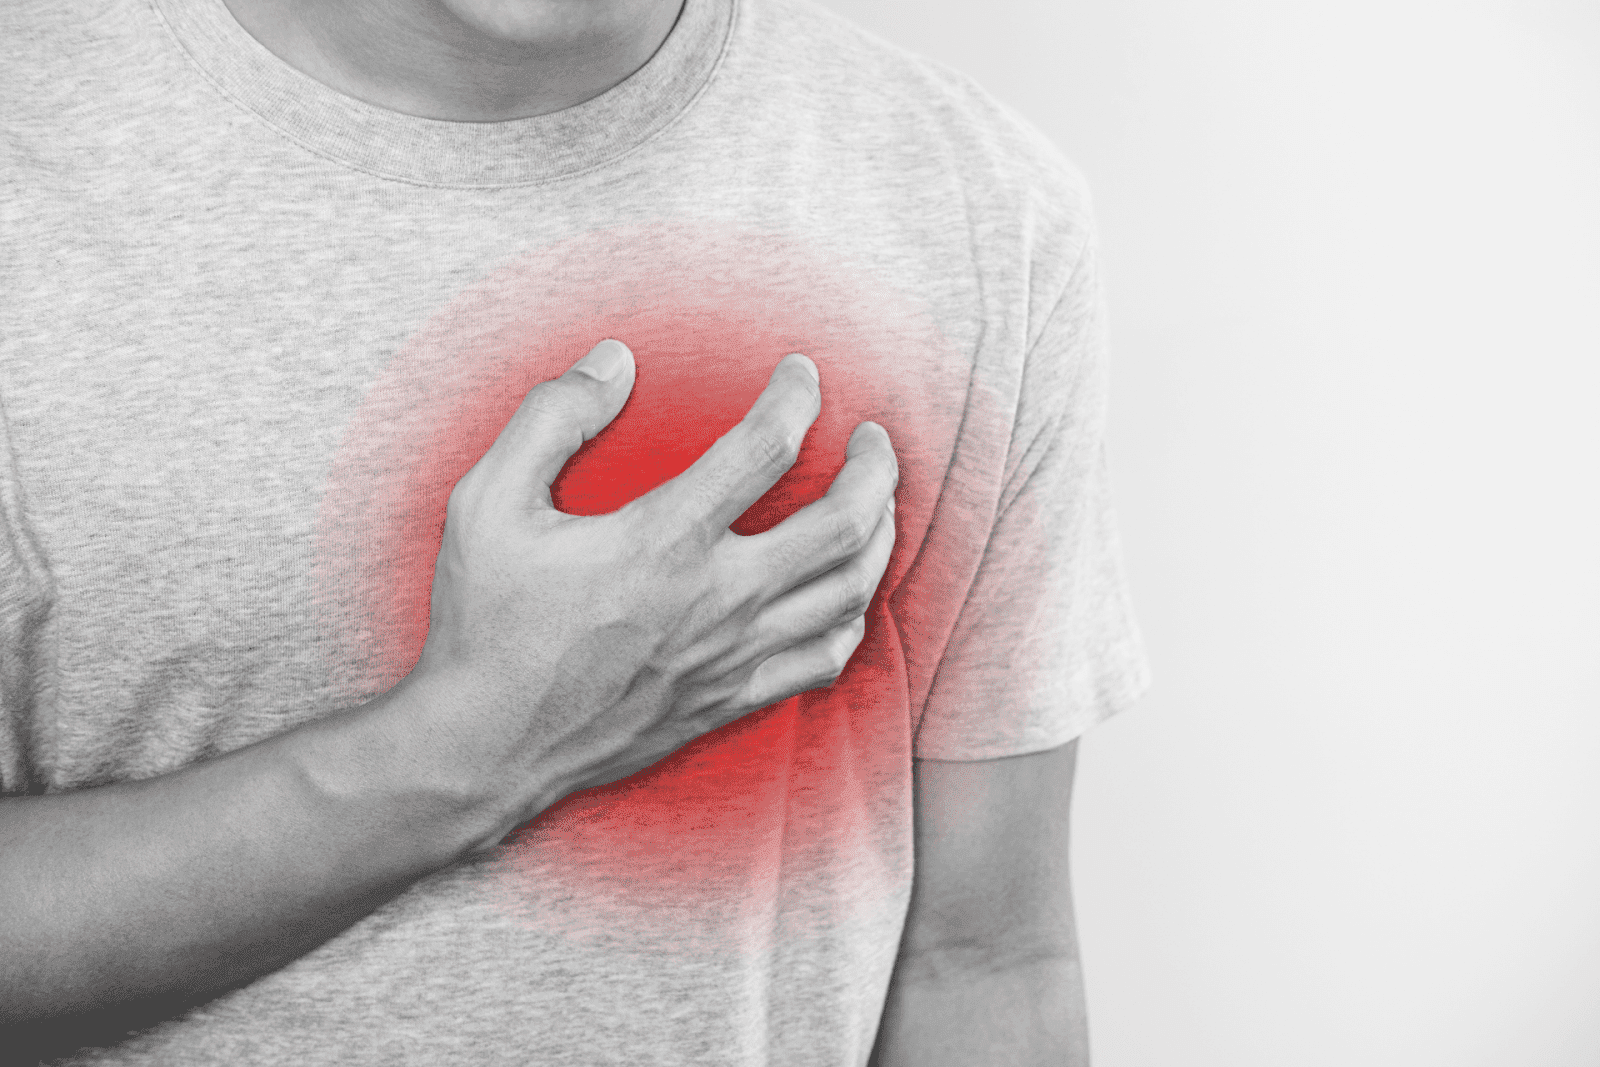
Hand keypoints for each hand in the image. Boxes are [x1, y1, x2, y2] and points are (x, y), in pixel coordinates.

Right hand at [404, 339, 898, 852]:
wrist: (484, 745)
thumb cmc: (484, 623)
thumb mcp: (486, 503)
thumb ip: (550, 418)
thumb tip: (614, 359)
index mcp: (662, 540)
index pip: (765, 447)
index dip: (797, 395)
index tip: (801, 373)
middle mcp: (715, 598)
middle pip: (841, 523)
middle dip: (875, 468)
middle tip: (872, 436)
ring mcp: (731, 654)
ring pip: (848, 591)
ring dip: (878, 535)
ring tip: (875, 501)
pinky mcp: (731, 699)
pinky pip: (825, 659)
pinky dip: (851, 617)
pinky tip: (845, 591)